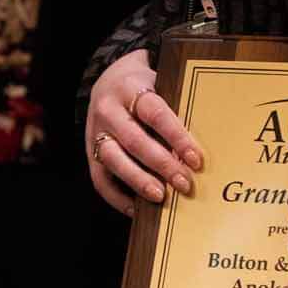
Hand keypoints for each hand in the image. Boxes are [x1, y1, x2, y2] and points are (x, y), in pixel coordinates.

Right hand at [84, 49, 203, 215]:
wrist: (109, 78)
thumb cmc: (144, 87)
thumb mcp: (160, 86)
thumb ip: (175, 110)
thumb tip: (198, 149)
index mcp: (131, 89)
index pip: (156, 114)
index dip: (177, 137)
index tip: (196, 159)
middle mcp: (109, 110)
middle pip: (135, 141)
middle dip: (162, 165)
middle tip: (185, 184)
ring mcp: (95, 131)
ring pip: (114, 160)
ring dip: (139, 181)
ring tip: (161, 196)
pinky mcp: (89, 151)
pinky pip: (99, 179)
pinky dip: (117, 197)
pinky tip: (136, 209)